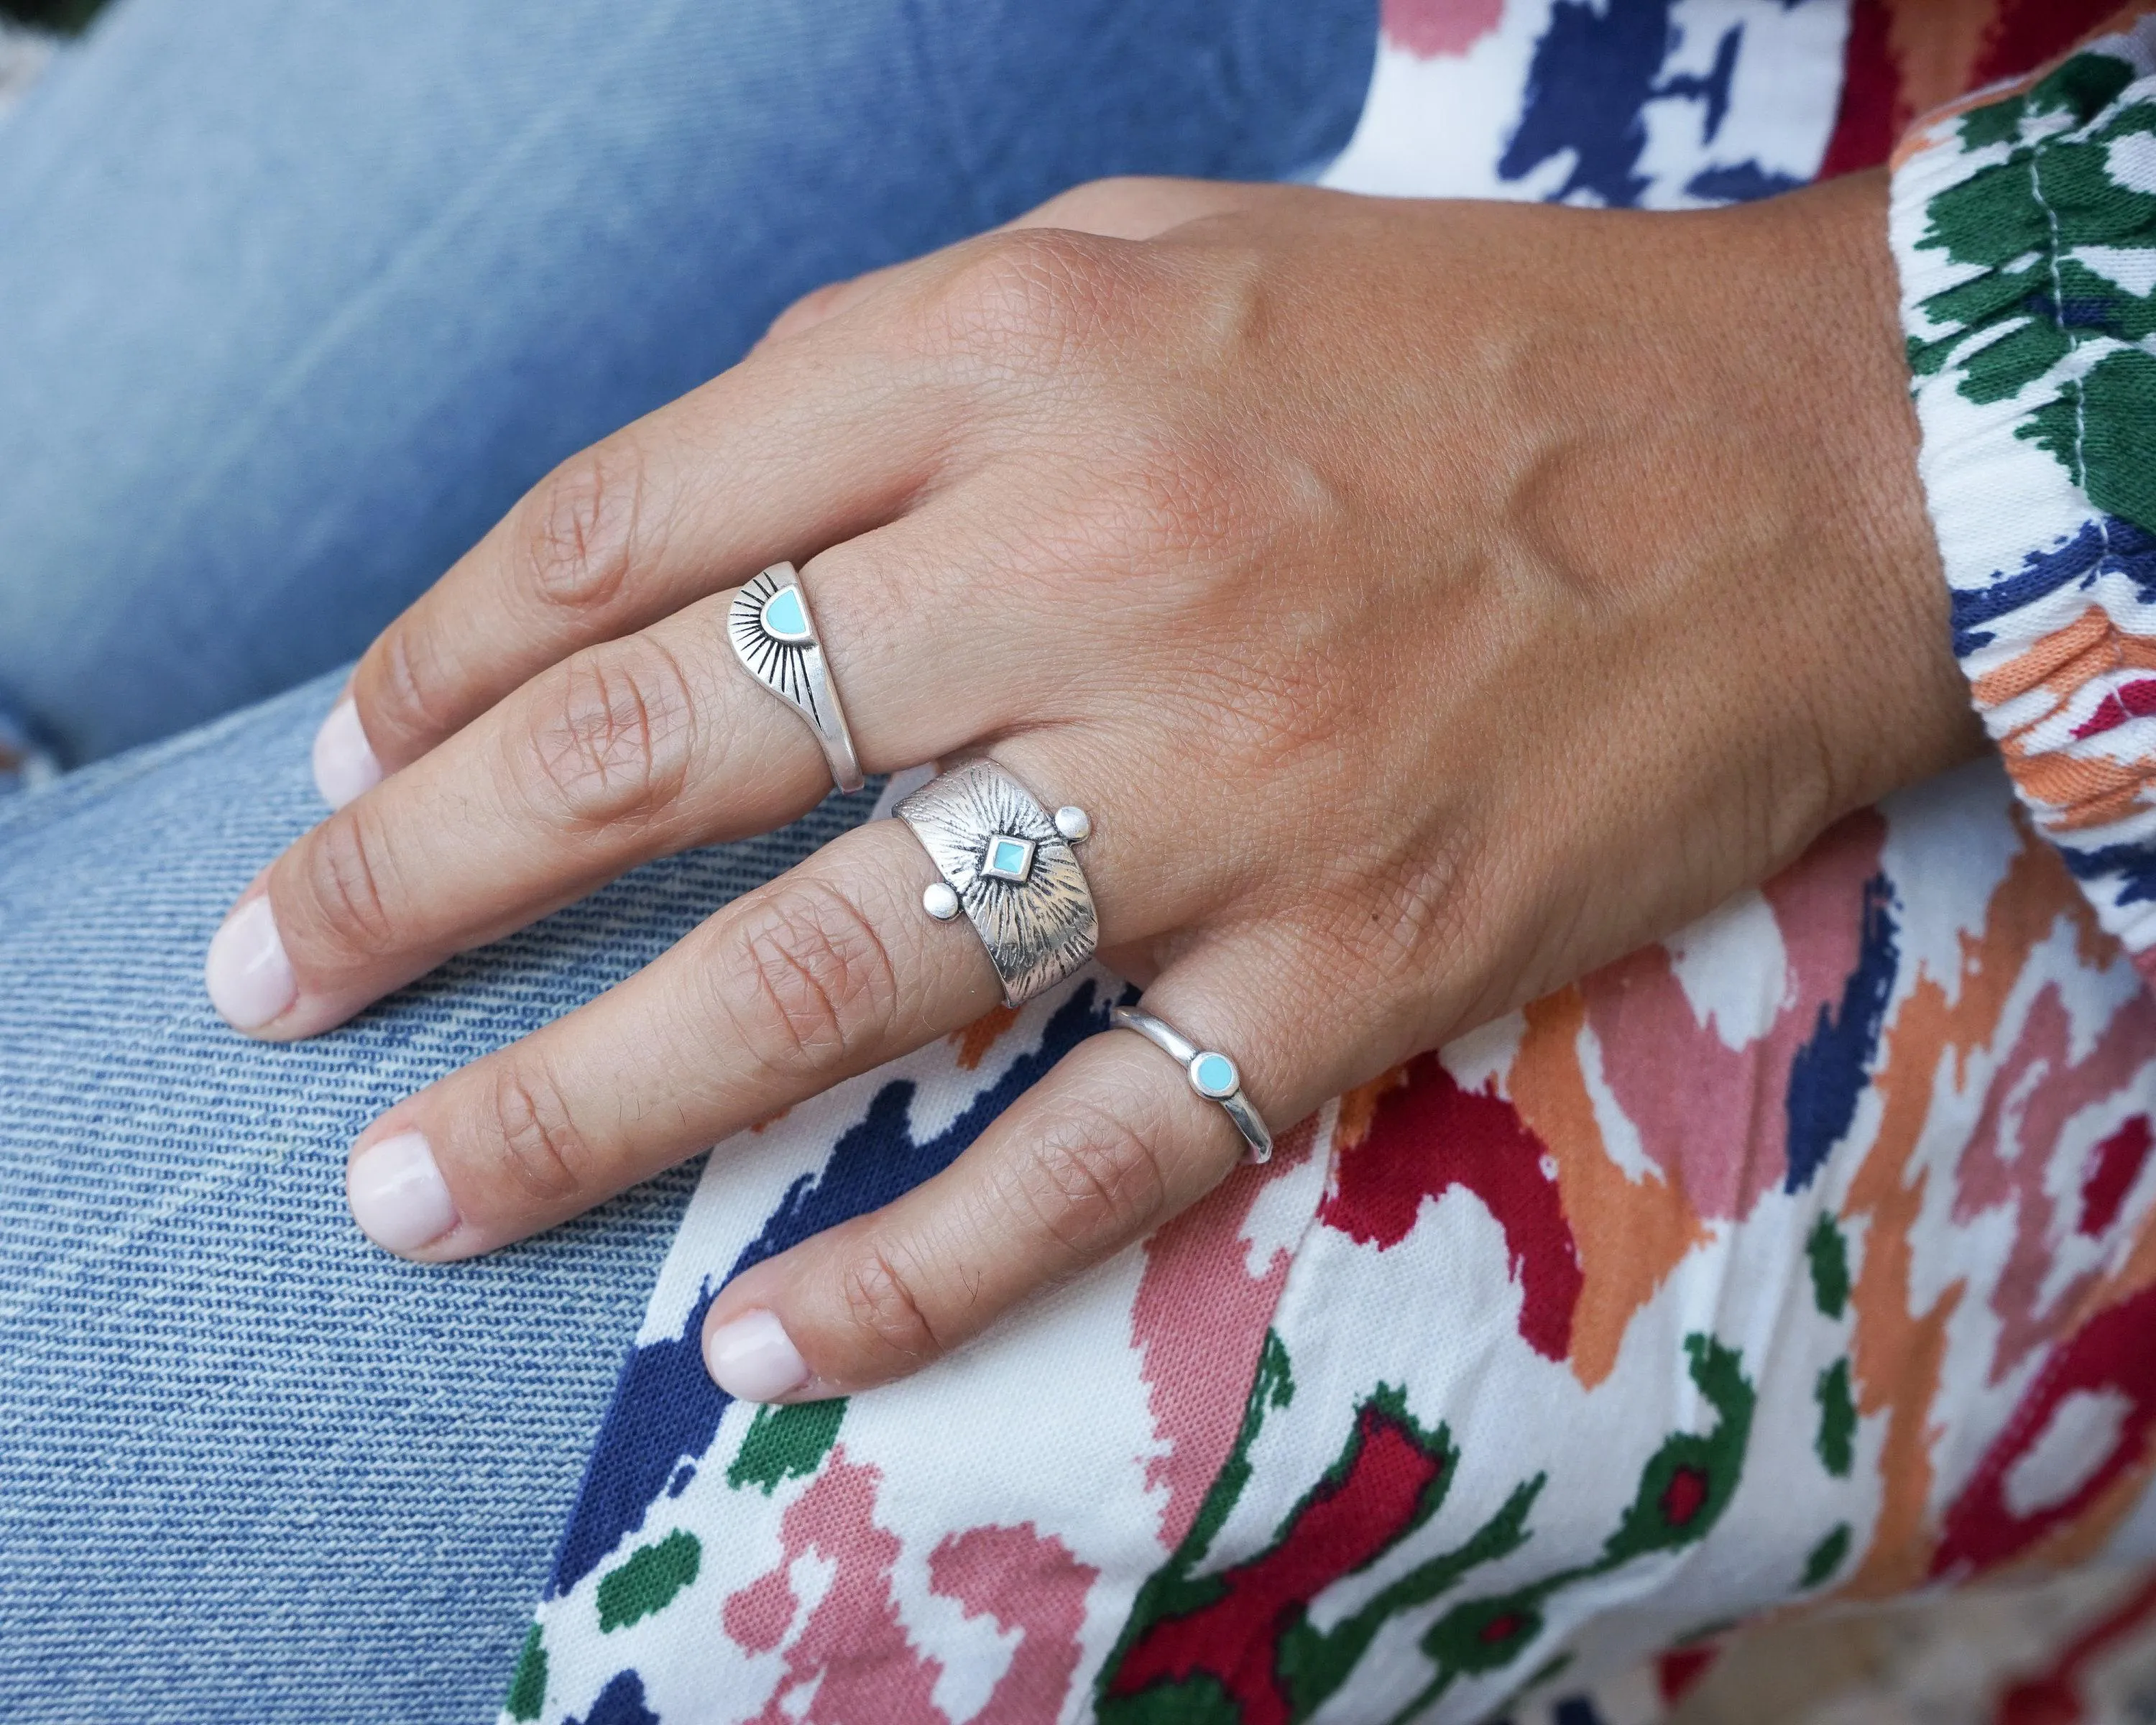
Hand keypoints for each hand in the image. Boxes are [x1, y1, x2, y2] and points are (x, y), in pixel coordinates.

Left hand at [205, 169, 1978, 1400]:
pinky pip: (1098, 1145)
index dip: (448, 658)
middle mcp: (1099, 564)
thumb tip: (672, 538)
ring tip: (412, 1184)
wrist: (1805, 457)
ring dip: (590, 1095)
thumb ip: (896, 375)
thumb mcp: (1143, 257)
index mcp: (1021, 354)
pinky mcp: (1360, 959)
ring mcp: (1228, 786)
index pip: (633, 525)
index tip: (358, 762)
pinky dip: (919, 1258)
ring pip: (838, 974)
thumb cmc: (1453, 344)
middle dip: (424, 880)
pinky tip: (764, 1332)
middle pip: (669, 749)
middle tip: (270, 984)